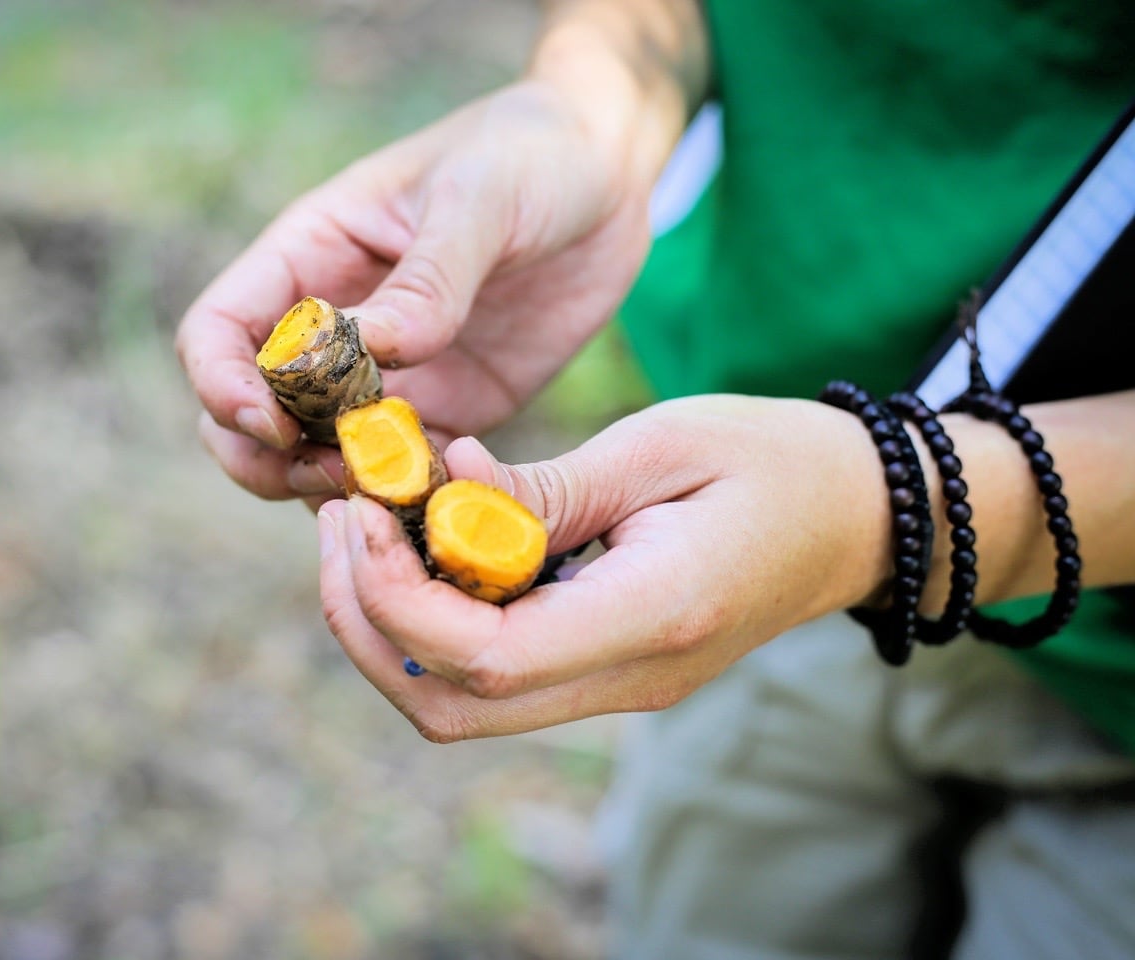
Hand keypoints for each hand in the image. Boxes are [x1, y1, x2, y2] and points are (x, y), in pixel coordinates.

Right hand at [177, 76, 678, 502]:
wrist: (609, 176)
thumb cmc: (530, 154)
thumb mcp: (480, 198)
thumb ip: (428, 277)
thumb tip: (373, 350)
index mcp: (310, 257)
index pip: (218, 332)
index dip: (224, 386)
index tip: (272, 422)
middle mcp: (333, 324)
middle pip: (247, 415)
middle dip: (265, 458)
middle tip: (330, 476)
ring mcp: (387, 375)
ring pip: (314, 455)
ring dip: (331, 487)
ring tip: (390, 494)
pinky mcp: (446, 409)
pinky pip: (400, 471)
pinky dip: (404, 497)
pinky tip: (443, 502)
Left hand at [316, 395, 895, 740]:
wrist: (862, 517)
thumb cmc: (778, 460)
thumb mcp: (661, 443)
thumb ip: (544, 484)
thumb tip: (440, 492)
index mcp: (652, 616)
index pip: (485, 659)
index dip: (396, 597)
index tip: (362, 512)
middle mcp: (629, 676)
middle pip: (451, 707)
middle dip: (366, 623)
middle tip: (339, 521)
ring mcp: (618, 685)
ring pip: (463, 702)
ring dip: (390, 623)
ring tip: (363, 520)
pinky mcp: (608, 667)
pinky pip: (496, 669)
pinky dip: (438, 613)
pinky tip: (425, 532)